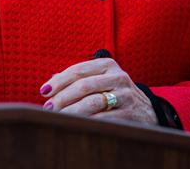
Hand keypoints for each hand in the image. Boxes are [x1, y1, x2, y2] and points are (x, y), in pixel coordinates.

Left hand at [39, 58, 156, 124]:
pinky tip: (75, 125)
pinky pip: (103, 118)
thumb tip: (50, 81)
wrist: (146, 110)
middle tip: (48, 108)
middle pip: (84, 85)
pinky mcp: (129, 112)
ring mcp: (125, 94)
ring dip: (72, 111)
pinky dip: (87, 122)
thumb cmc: (114, 93)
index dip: (59, 81)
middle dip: (62, 97)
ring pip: (92, 102)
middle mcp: (117, 76)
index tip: (44, 92)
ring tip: (58, 117)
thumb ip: (78, 78)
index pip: (78, 70)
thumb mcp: (100, 80)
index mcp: (107, 64)